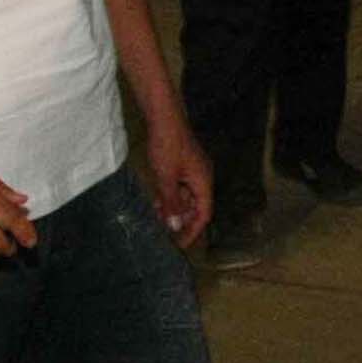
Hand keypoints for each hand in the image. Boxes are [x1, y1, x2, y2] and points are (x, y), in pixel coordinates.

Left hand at [141, 112, 213, 252]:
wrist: (164, 118)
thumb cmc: (167, 146)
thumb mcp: (166, 178)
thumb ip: (171, 202)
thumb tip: (175, 225)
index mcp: (204, 182)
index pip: (204, 214)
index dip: (193, 231)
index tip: (179, 245)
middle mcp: (203, 178)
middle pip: (197, 207)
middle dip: (182, 221)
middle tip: (165, 233)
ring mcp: (194, 170)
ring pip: (188, 197)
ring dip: (175, 209)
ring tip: (158, 218)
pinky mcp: (184, 164)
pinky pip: (181, 187)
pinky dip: (171, 197)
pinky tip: (157, 201)